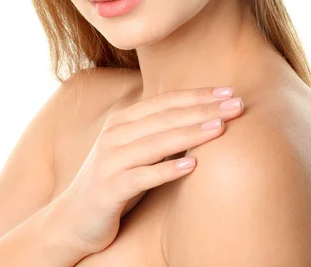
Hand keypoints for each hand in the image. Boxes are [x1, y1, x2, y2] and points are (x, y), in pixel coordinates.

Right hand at [59, 86, 243, 254]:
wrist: (72, 218)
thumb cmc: (114, 181)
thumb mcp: (134, 151)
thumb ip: (158, 133)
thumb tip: (202, 120)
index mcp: (123, 120)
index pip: (166, 101)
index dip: (198, 95)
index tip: (230, 92)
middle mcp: (115, 134)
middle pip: (165, 117)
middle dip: (203, 109)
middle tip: (238, 105)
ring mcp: (110, 160)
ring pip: (156, 143)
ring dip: (190, 133)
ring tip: (221, 129)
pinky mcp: (108, 188)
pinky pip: (142, 177)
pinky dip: (166, 170)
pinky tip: (191, 165)